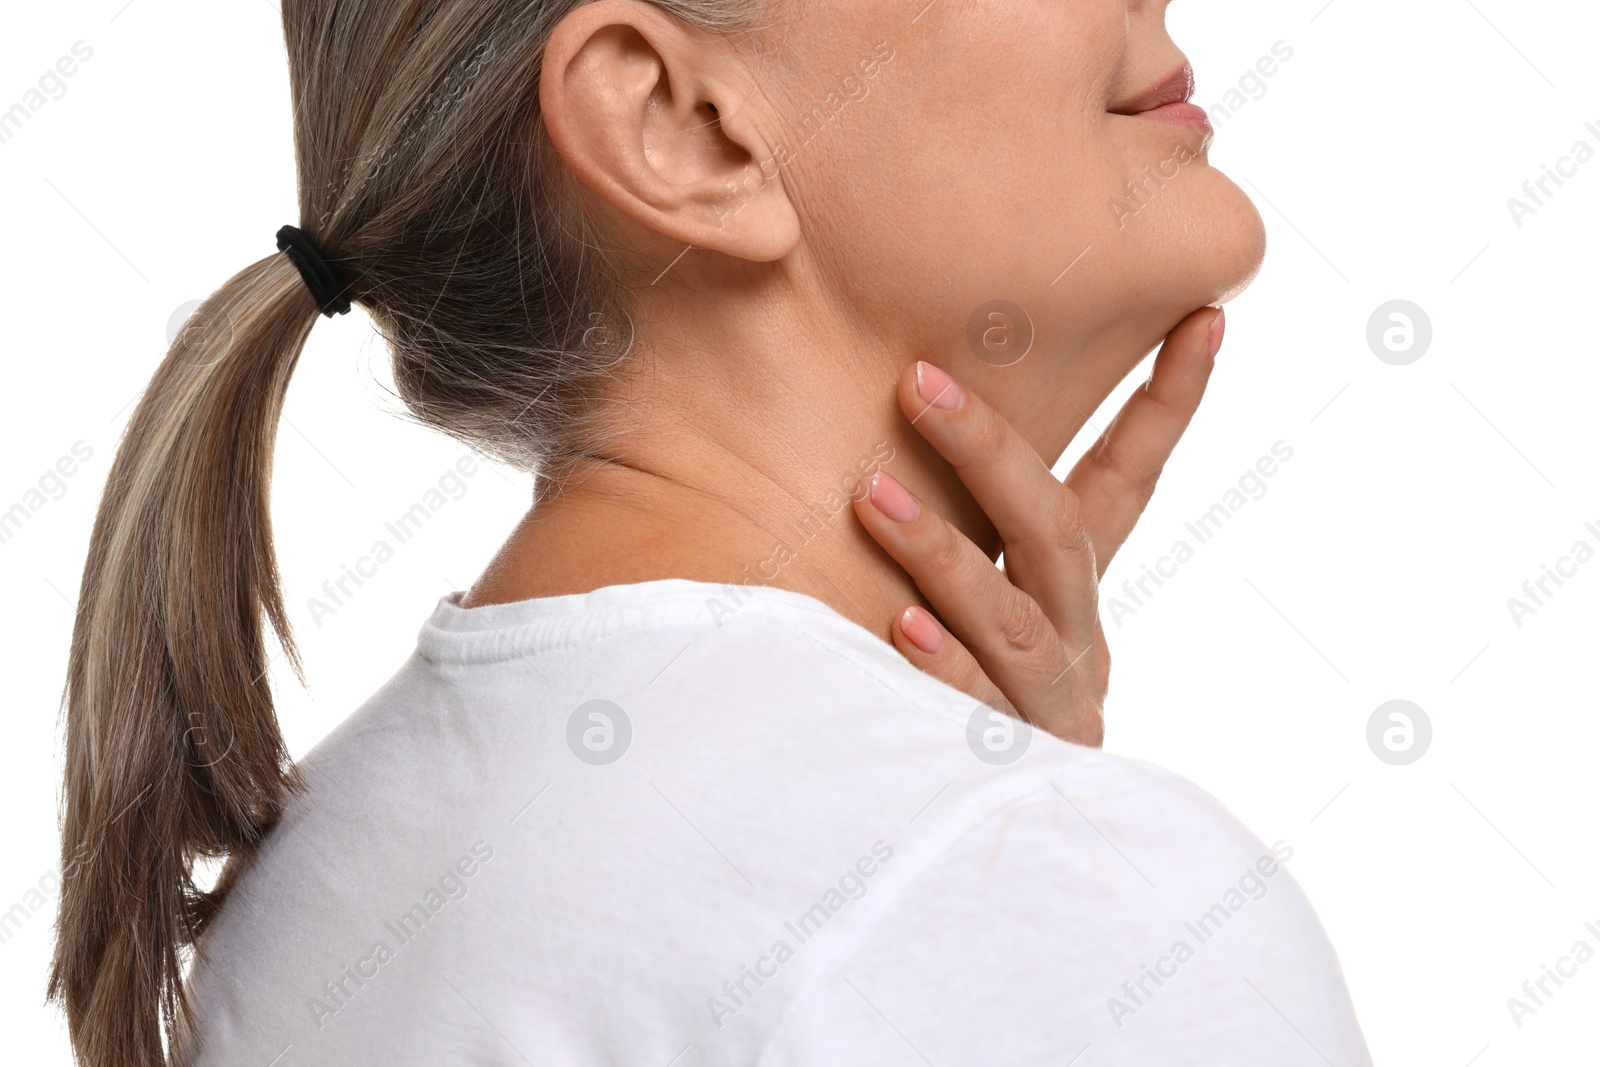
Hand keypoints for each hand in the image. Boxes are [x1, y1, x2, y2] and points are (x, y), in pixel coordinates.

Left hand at [851, 306, 1225, 746]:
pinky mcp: (1010, 758)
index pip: (1129, 479)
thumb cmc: (969, 678)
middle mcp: (1075, 631)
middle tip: (918, 382)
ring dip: (941, 551)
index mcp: (1074, 583)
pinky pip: (974, 705)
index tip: (1206, 314)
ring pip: (1011, 616)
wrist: (992, 832)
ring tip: (872, 496)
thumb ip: (963, 526)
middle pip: (1054, 528)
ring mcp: (1048, 698)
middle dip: (990, 449)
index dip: (1169, 402)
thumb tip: (894, 406)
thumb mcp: (985, 593)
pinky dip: (942, 664)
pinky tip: (901, 629)